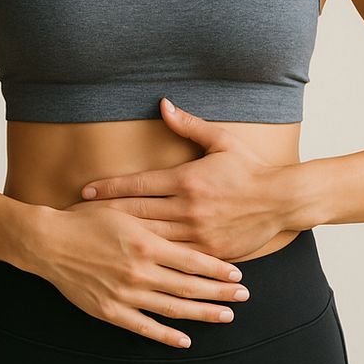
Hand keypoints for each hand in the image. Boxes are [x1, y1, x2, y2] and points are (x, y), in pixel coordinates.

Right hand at [24, 199, 248, 348]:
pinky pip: (145, 327)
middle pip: (190, 286)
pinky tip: (185, 340)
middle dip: (220, 293)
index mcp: (144, 243)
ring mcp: (126, 293)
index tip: (237, 274)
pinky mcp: (110, 311)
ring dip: (202, 314)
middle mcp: (139, 271)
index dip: (218, 269)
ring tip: (225, 316)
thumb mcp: (121, 209)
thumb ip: (152, 217)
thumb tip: (182, 218)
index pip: (192, 260)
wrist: (48, 242)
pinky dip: (166, 336)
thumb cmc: (84, 220)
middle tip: (243, 297)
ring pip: (173, 308)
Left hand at [81, 99, 291, 259]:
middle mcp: (188, 208)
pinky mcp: (210, 251)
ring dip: (123, 238)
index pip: (138, 184)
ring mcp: (198, 232)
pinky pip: (176, 257)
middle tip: (79, 217)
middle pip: (137, 213)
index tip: (85, 191)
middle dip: (106, 215)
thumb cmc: (250, 169)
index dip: (108, 188)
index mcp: (186, 180)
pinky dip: (154, 258)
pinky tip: (135, 260)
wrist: (284, 200)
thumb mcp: (221, 141)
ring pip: (152, 238)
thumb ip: (189, 125)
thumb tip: (163, 103)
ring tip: (98, 241)